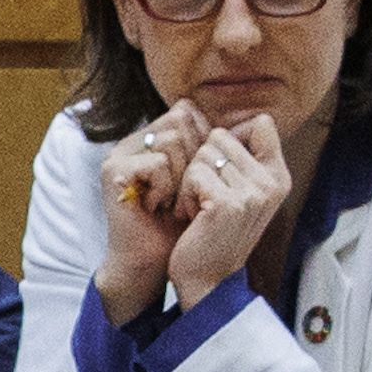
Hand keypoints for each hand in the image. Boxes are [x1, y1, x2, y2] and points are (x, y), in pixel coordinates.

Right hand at [93, 101, 208, 324]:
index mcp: (152, 138)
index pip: (187, 110)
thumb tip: (258, 119)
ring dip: (179, 177)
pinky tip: (153, 206)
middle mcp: (134, 142)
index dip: (202, 141)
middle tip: (181, 193)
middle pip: (181, 120)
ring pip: (171, 140)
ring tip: (166, 201)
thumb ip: (216, 146)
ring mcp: (120, 154)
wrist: (153, 260)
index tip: (197, 177)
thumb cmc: (184, 223)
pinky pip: (157, 162)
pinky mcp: (113, 171)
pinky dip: (164, 188)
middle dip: (192, 159)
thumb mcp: (208, 178)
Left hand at [165, 111, 291, 310]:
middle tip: (203, 195)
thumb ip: (239, 160)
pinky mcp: (229, 204)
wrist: (206, 279)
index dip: (228, 138)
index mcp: (278, 175)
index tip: (215, 167)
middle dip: (202, 163)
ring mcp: (253, 192)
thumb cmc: (212, 233)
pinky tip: (191, 216)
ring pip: (205, 154)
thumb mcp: (237, 193)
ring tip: (198, 207)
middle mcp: (272, 181)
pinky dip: (184, 195)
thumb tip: (221, 126)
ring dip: (190, 180)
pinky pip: (194, 174)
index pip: (261, 123)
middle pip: (222, 136)